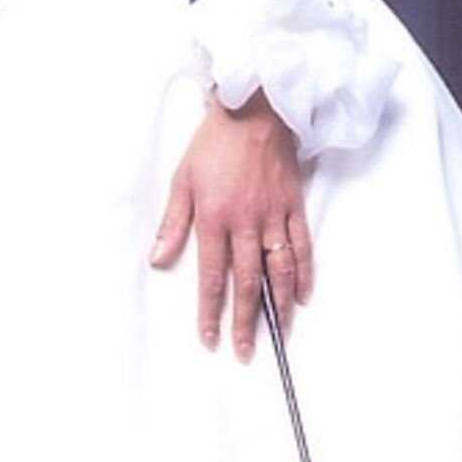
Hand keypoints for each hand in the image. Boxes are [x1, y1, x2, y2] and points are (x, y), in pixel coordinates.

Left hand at [147, 94, 312, 359]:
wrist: (254, 109)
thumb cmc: (214, 143)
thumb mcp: (182, 181)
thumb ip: (173, 224)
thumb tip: (157, 260)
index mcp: (214, 219)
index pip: (211, 277)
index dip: (210, 312)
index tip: (210, 339)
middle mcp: (246, 224)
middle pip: (247, 283)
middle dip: (245, 321)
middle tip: (244, 352)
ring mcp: (274, 217)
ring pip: (279, 271)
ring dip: (279, 307)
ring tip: (279, 336)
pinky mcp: (295, 207)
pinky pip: (303, 247)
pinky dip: (305, 273)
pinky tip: (303, 296)